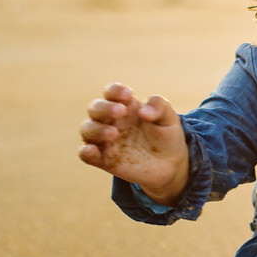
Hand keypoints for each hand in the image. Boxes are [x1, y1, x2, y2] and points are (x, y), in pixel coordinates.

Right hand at [78, 83, 188, 201]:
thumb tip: (143, 111)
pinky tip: (91, 150)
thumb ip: (159, 107)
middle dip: (105, 108)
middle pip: (95, 108)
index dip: (115, 91)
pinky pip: (86, 154)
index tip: (129, 95)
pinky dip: (85, 151)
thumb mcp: (169, 118)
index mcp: (125, 106)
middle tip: (121, 112)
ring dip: (96, 129)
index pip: (111, 92)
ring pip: (87, 129)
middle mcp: (111, 120)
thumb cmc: (166, 136)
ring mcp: (105, 140)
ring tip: (114, 134)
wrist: (170, 165)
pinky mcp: (104, 160)